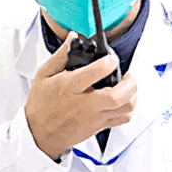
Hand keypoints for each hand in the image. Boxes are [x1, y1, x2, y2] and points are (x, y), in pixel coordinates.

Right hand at [25, 31, 137, 159]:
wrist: (39, 134)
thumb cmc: (42, 104)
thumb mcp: (43, 75)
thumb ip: (60, 55)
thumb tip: (72, 37)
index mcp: (70, 88)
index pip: (93, 75)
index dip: (107, 64)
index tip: (111, 58)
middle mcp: (85, 104)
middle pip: (116, 97)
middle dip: (129, 83)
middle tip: (127, 73)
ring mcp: (94, 117)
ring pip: (124, 109)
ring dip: (132, 95)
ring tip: (128, 84)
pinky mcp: (100, 126)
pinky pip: (123, 119)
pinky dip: (129, 108)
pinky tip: (124, 98)